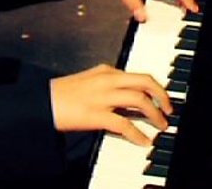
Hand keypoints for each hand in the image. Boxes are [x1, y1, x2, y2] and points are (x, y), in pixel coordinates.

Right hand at [50, 64, 171, 145]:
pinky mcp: (96, 114)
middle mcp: (107, 80)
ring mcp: (102, 97)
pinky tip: (144, 141)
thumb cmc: (62, 94)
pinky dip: (138, 134)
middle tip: (169, 109)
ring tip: (161, 125)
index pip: (138, 75)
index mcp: (106, 71)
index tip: (163, 97)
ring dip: (155, 114)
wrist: (42, 102)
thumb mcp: (88, 81)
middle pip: (145, 81)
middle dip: (162, 95)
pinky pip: (125, 124)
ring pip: (139, 100)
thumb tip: (125, 96)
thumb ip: (107, 84)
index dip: (155, 87)